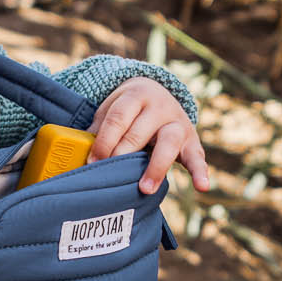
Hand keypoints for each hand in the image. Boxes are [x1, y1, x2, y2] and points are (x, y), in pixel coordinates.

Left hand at [87, 78, 210, 195]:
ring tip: (144, 189)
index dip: (104, 141)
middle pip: (140, 133)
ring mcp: (177, 122)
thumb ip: (99, 128)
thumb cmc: (127, 109)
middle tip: (111, 176)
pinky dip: (200, 172)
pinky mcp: (191, 140)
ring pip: (168, 142)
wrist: (158, 92)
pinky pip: (197, 156)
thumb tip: (80, 155)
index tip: (93, 162)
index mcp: (136, 95)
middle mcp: (160, 106)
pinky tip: (202, 187)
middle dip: (123, 155)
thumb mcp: (111, 109)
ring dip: (155, 167)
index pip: (118, 118)